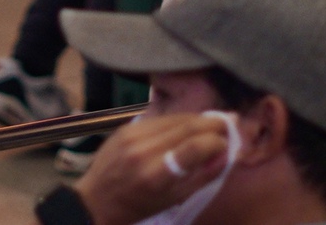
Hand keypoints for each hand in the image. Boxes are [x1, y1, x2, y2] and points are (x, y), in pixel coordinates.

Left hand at [73, 115, 229, 224]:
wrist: (96, 198)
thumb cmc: (138, 206)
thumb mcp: (173, 200)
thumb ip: (202, 177)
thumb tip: (226, 155)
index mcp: (155, 175)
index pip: (194, 148)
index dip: (217, 142)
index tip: (228, 144)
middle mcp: (144, 150)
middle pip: (187, 126)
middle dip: (212, 123)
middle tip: (229, 123)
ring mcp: (132, 134)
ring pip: (174, 118)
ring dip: (197, 118)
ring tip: (213, 123)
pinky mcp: (126, 127)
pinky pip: (160, 118)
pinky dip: (178, 120)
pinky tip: (188, 124)